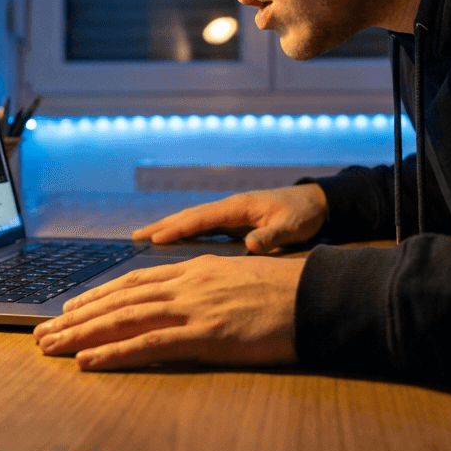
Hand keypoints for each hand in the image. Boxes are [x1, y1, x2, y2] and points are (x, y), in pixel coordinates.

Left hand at [33, 254, 304, 369]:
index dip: (98, 295)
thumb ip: (207, 288)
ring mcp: (194, 308)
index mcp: (195, 269)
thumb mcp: (238, 279)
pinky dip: (114, 353)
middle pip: (118, 299)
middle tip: (42, 331)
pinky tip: (89, 361)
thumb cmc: (285, 291)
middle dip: (75, 316)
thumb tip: (185, 302)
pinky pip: (149, 344)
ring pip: (123, 319)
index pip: (133, 282)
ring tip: (50, 345)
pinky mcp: (205, 335)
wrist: (317, 296)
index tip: (71, 307)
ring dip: (81, 333)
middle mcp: (187, 284)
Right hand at [132, 184, 326, 253]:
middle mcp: (229, 208)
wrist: (315, 203)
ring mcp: (229, 215)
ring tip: (143, 238)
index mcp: (238, 207)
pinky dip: (183, 233)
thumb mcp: (291, 227)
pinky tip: (171, 243)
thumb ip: (271, 236)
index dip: (178, 228)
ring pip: (193, 222)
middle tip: (135, 237)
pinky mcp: (233, 223)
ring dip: (169, 229)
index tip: (154, 238)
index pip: (201, 218)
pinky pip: (202, 228)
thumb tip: (252, 246)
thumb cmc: (303, 214)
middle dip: (162, 226)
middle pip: (189, 217)